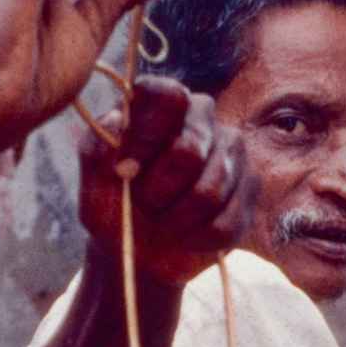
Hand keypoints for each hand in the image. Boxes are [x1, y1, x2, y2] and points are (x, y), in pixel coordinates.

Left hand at [77, 73, 245, 284]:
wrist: (142, 251)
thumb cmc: (115, 210)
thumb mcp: (93, 186)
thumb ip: (96, 152)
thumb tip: (115, 120)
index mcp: (158, 103)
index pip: (167, 95)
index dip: (147, 136)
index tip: (126, 170)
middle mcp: (200, 115)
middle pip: (189, 149)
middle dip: (159, 191)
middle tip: (145, 204)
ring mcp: (231, 147)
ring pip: (211, 189)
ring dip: (178, 218)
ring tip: (165, 220)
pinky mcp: (251, 183)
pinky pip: (229, 218)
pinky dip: (199, 238)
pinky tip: (187, 234)